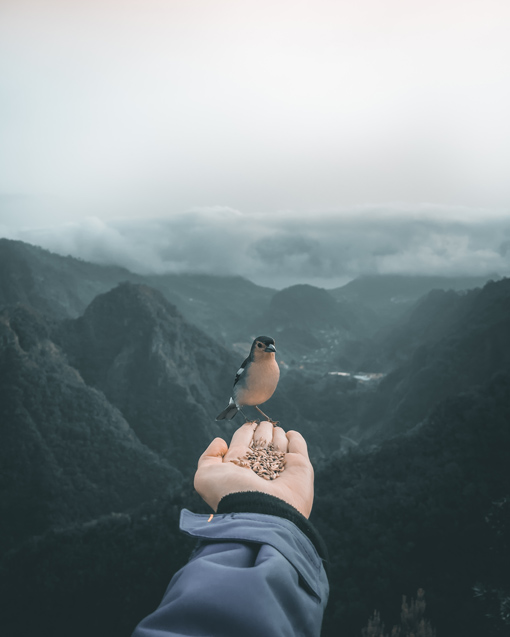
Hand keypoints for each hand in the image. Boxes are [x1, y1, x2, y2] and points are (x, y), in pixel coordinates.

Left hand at [194, 421, 313, 517]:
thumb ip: (208, 457)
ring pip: (280, 441)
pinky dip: (294, 437)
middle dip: (262, 430)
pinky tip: (289, 434)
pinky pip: (298, 446)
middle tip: (263, 425)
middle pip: (263, 439)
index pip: (243, 441)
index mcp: (240, 467)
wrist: (262, 512)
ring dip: (276, 432)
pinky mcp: (301, 467)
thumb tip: (220, 442)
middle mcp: (261, 467)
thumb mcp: (205, 477)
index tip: (249, 424)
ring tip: (274, 430)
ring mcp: (282, 467)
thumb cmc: (232, 494)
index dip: (246, 431)